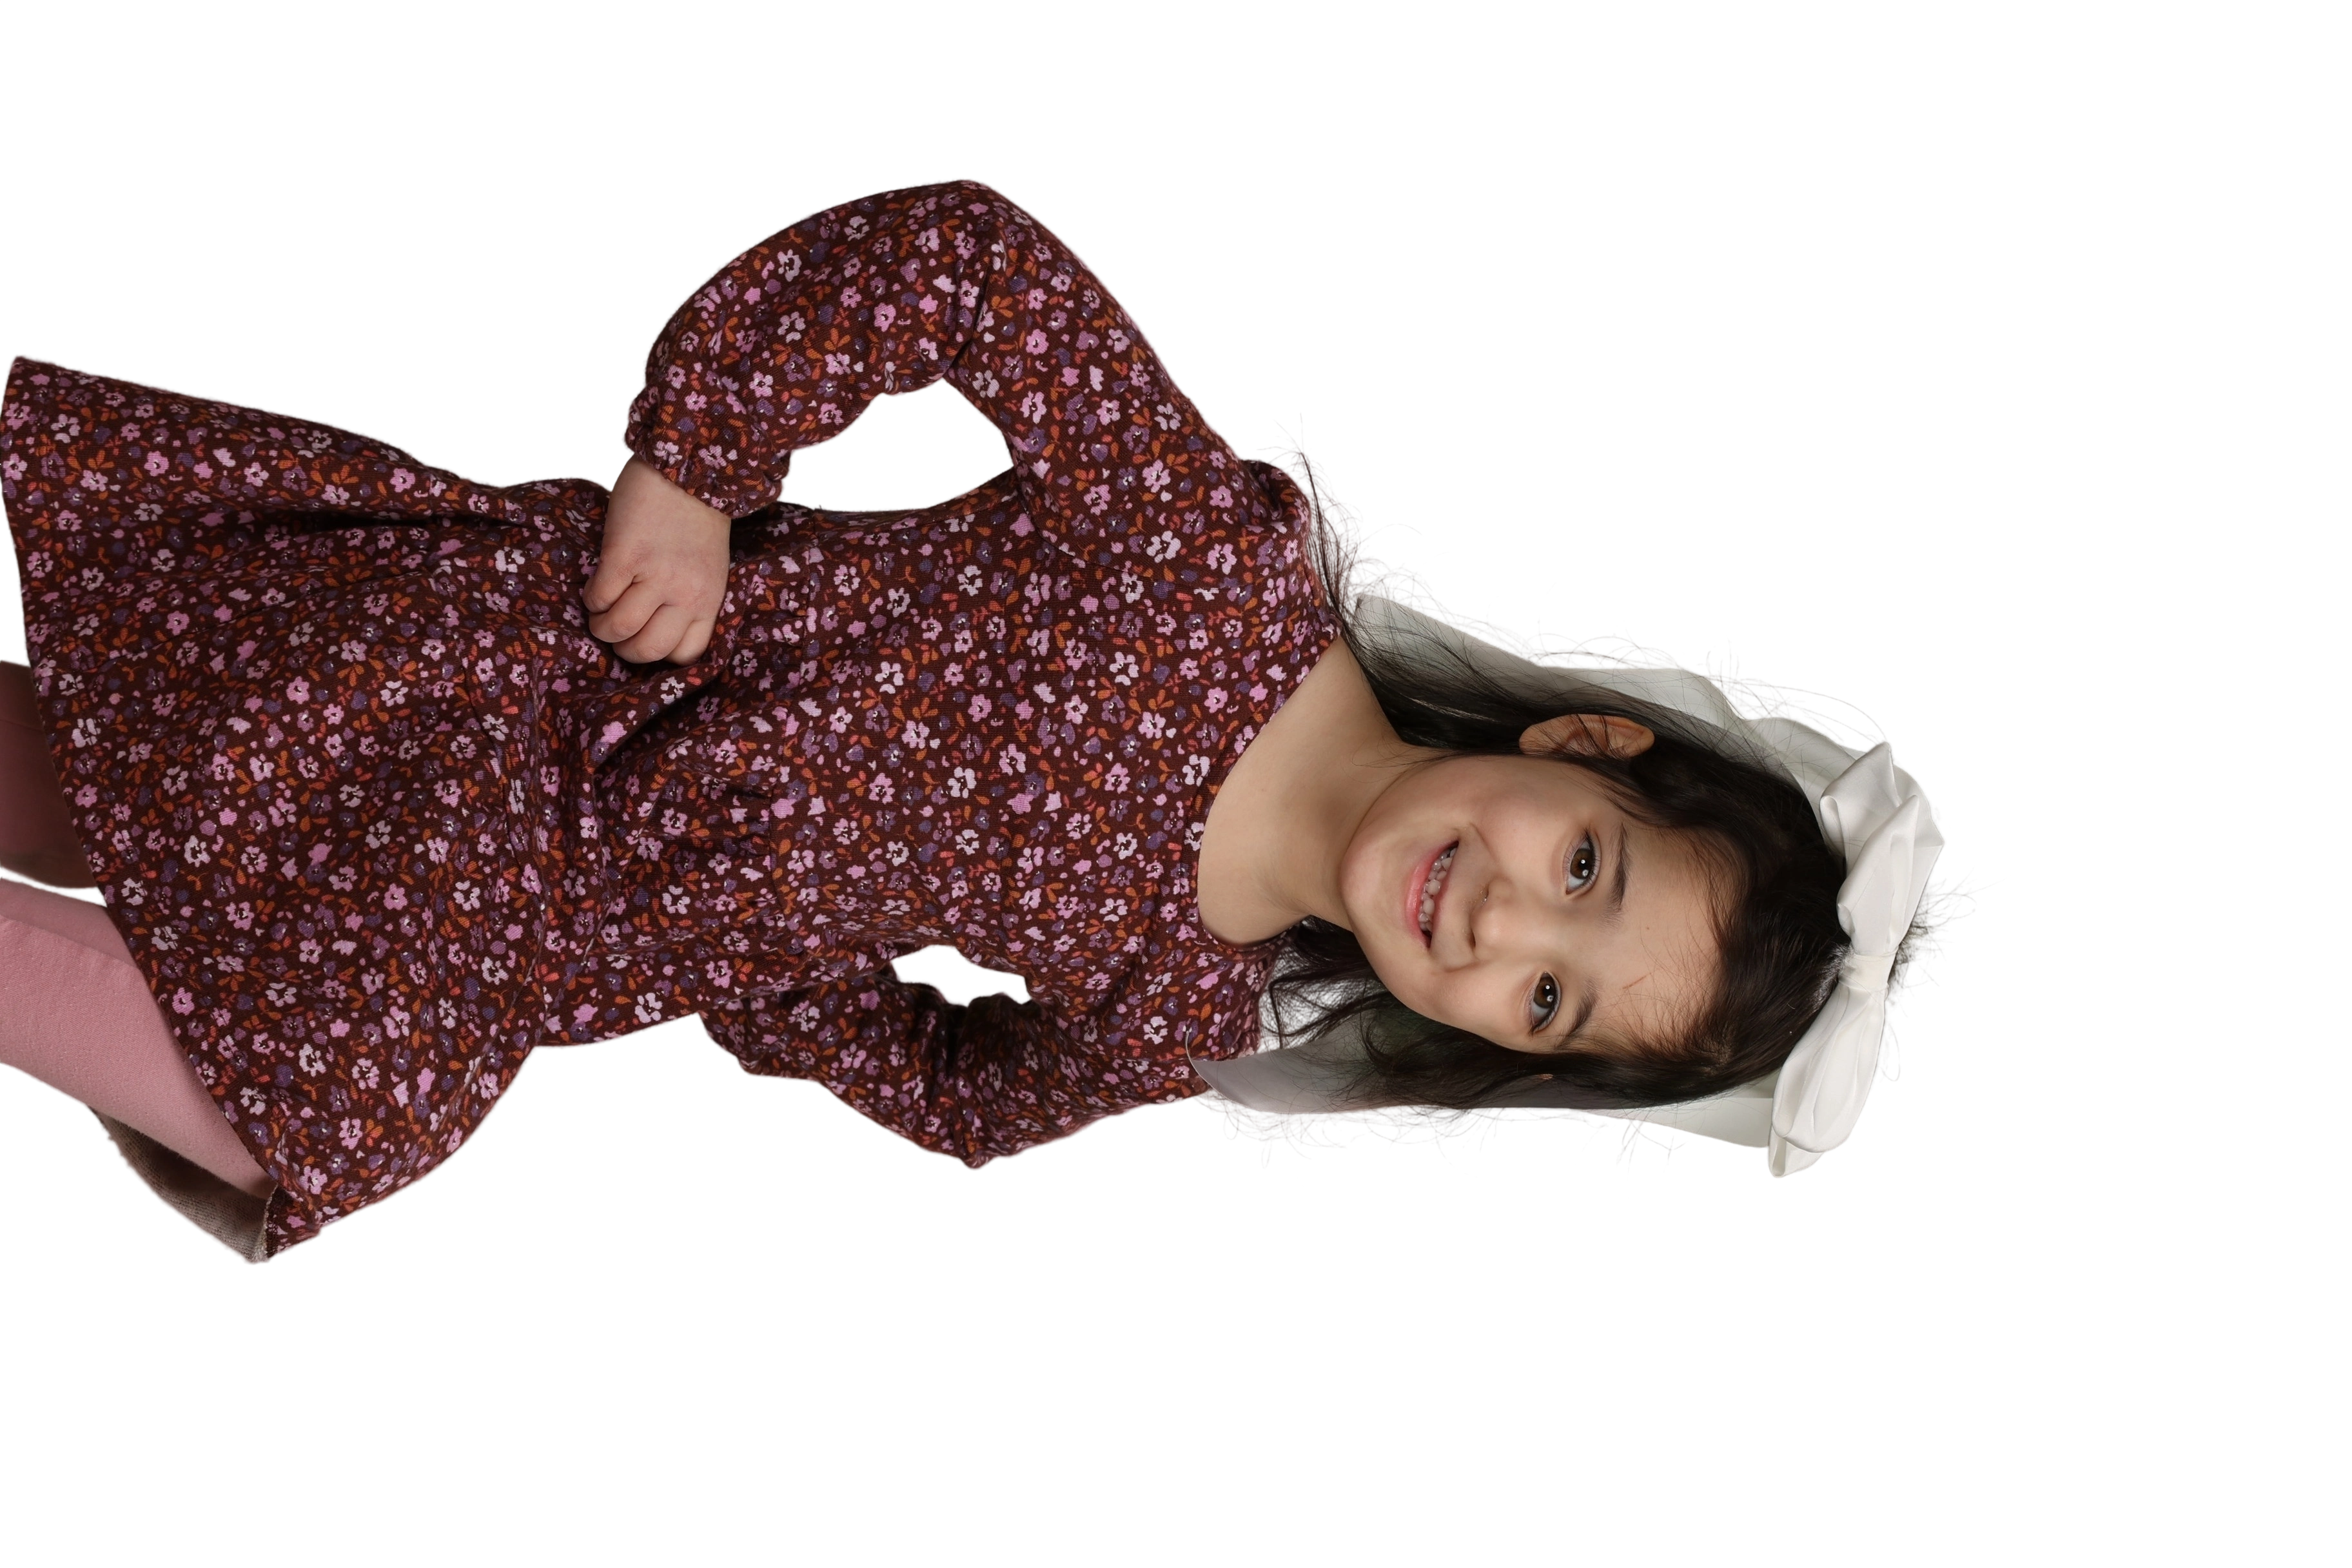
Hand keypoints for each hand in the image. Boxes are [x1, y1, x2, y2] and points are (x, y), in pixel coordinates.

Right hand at [584, 457, 733, 664]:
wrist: (686, 470)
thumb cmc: (695, 520)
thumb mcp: (708, 569)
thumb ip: (688, 598)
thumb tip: (652, 627)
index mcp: (709, 600)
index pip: (686, 654)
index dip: (660, 653)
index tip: (646, 638)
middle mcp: (686, 594)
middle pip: (648, 649)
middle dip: (624, 648)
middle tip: (614, 631)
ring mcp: (655, 576)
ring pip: (618, 628)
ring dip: (601, 626)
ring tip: (599, 611)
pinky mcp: (625, 556)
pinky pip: (599, 597)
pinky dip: (591, 598)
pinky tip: (594, 586)